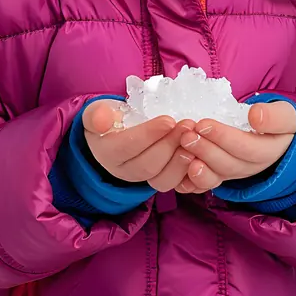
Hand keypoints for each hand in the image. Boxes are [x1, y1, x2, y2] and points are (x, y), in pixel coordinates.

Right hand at [83, 100, 198, 191]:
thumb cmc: (108, 118)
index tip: (169, 120)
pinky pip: (174, 184)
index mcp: (106, 153)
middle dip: (170, 145)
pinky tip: (198, 153)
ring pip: (162, 179)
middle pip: (147, 165)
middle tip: (187, 125)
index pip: (126, 147)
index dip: (149, 135)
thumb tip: (101, 121)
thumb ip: (96, 114)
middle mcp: (122, 171)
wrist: (115, 132)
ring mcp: (141, 179)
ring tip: (194, 138)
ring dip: (181, 160)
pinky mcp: (158, 180)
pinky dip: (188, 171)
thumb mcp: (97, 111)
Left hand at [174, 101, 295, 193]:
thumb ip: (275, 117)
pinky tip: (178, 175)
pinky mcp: (219, 176)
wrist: (275, 138)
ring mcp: (233, 174)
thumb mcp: (285, 116)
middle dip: (206, 150)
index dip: (224, 138)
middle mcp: (250, 168)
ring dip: (197, 168)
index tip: (204, 123)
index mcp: (268, 152)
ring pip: (216, 177)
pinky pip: (204, 186)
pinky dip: (190, 184)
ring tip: (182, 152)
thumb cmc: (277, 122)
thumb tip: (255, 116)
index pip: (246, 149)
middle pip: (228, 165)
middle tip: (187, 135)